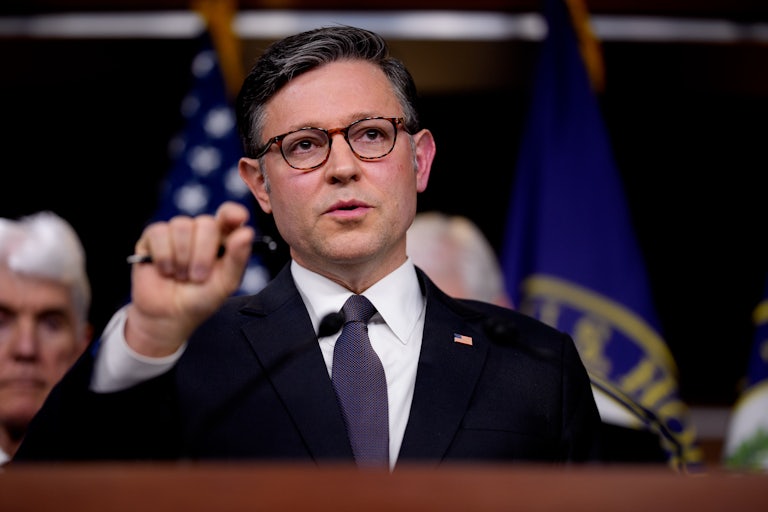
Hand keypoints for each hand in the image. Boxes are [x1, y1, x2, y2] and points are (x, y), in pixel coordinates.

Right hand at [125, 201, 254, 356]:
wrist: (169, 316)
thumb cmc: (201, 298)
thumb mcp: (225, 283)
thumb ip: (237, 258)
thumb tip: (246, 232)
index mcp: (222, 239)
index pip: (229, 215)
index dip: (232, 213)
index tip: (237, 218)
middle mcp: (200, 231)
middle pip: (206, 223)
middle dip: (203, 255)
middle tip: (198, 277)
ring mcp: (176, 232)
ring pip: (182, 226)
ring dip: (182, 258)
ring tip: (181, 276)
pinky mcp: (153, 236)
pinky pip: (159, 232)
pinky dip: (164, 256)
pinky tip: (165, 271)